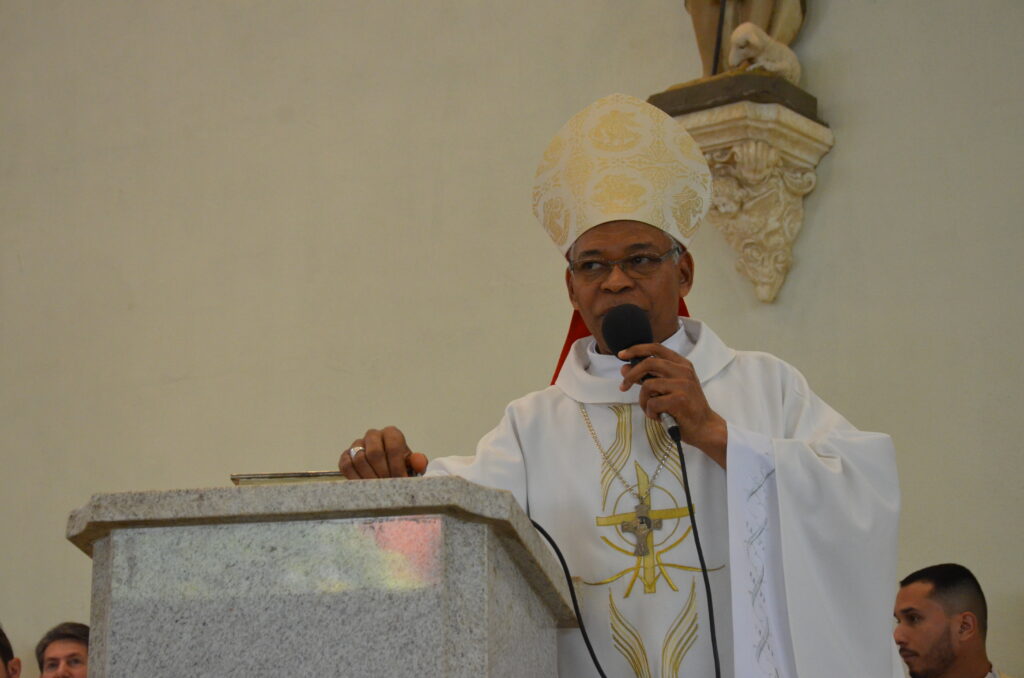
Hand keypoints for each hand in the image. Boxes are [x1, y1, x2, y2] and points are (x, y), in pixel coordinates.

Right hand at [338, 426, 428, 478]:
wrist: (386, 470)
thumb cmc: (400, 466)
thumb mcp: (412, 465)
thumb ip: (418, 463)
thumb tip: (420, 462)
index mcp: (391, 434)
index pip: (393, 447)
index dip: (397, 465)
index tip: (400, 480)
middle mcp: (373, 435)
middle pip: (374, 453)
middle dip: (382, 473)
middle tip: (387, 487)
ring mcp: (357, 444)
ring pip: (359, 459)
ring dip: (369, 477)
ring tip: (377, 490)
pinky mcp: (346, 455)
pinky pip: (346, 464)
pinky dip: (354, 476)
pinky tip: (363, 486)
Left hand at [617, 343, 727, 468]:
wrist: (704, 427)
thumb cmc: (684, 408)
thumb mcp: (667, 387)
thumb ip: (648, 377)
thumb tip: (625, 368)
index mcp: (681, 364)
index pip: (655, 348)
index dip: (636, 349)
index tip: (621, 355)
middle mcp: (683, 370)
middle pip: (648, 363)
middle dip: (631, 375)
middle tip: (623, 387)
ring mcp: (683, 384)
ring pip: (648, 385)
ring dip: (643, 401)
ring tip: (651, 410)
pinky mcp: (680, 400)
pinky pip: (652, 403)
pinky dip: (650, 412)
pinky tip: (659, 417)